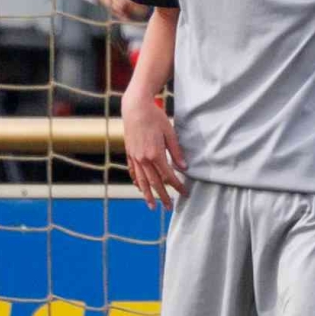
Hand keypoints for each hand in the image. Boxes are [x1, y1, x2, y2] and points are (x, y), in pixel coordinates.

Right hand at [122, 93, 187, 209]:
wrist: (135, 108)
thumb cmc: (155, 118)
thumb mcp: (170, 134)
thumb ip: (176, 152)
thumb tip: (184, 168)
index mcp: (155, 155)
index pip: (168, 176)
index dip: (177, 186)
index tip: (184, 194)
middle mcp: (143, 159)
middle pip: (154, 183)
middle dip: (163, 196)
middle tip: (168, 208)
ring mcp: (134, 156)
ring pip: (141, 180)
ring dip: (147, 194)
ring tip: (151, 205)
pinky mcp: (129, 152)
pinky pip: (133, 171)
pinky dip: (137, 180)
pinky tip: (139, 187)